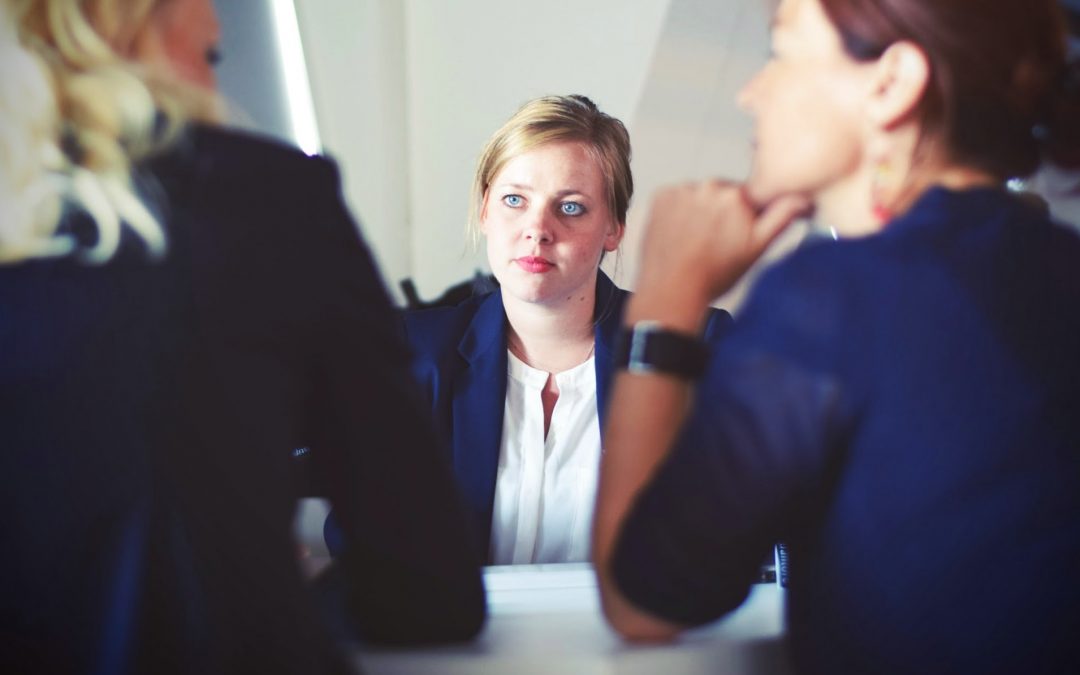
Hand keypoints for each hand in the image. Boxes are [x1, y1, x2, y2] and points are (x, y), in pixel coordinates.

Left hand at [635, 180, 809, 309]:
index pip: (748, 196)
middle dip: (722, 212)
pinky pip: (676, 197)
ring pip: (699, 195)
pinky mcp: (661, 196)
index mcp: (737, 195)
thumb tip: (803, 198)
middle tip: (715, 242)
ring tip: (695, 241)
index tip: (736, 233)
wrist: (672, 290)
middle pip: (722, 194)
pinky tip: (679, 234)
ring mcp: (682, 190)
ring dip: (699, 210)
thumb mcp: (757, 248)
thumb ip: (782, 217)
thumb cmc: (714, 275)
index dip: (745, 216)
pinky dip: (678, 211)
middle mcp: (709, 186)